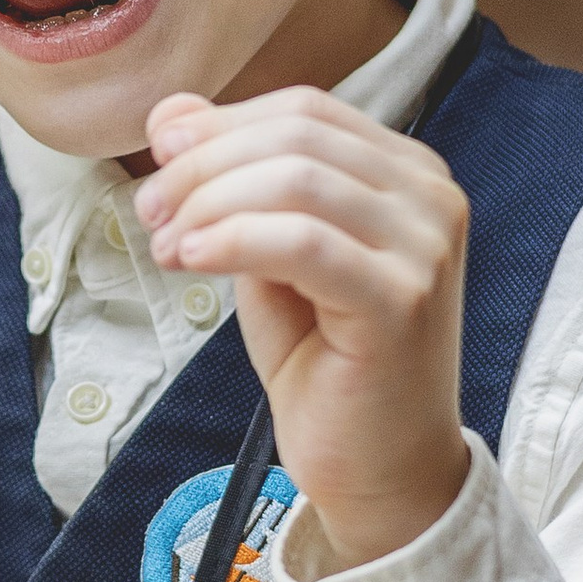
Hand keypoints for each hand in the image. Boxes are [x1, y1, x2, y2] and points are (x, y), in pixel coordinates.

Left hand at [131, 87, 467, 571]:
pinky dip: (232, 240)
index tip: (157, 157)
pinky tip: (190, 260)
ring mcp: (425, 247)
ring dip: (209, 203)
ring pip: (296, 179)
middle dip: (204, 164)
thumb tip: (170, 112)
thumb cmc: (327, 364)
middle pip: (297, 136)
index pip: (305, 110)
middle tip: (150, 209)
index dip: (221, 124)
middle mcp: (432, 198)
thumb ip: (233, 183)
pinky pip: (301, 241)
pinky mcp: (402, 299)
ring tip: (166, 244)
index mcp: (408, 174)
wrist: (380, 471)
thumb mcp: (268, 256)